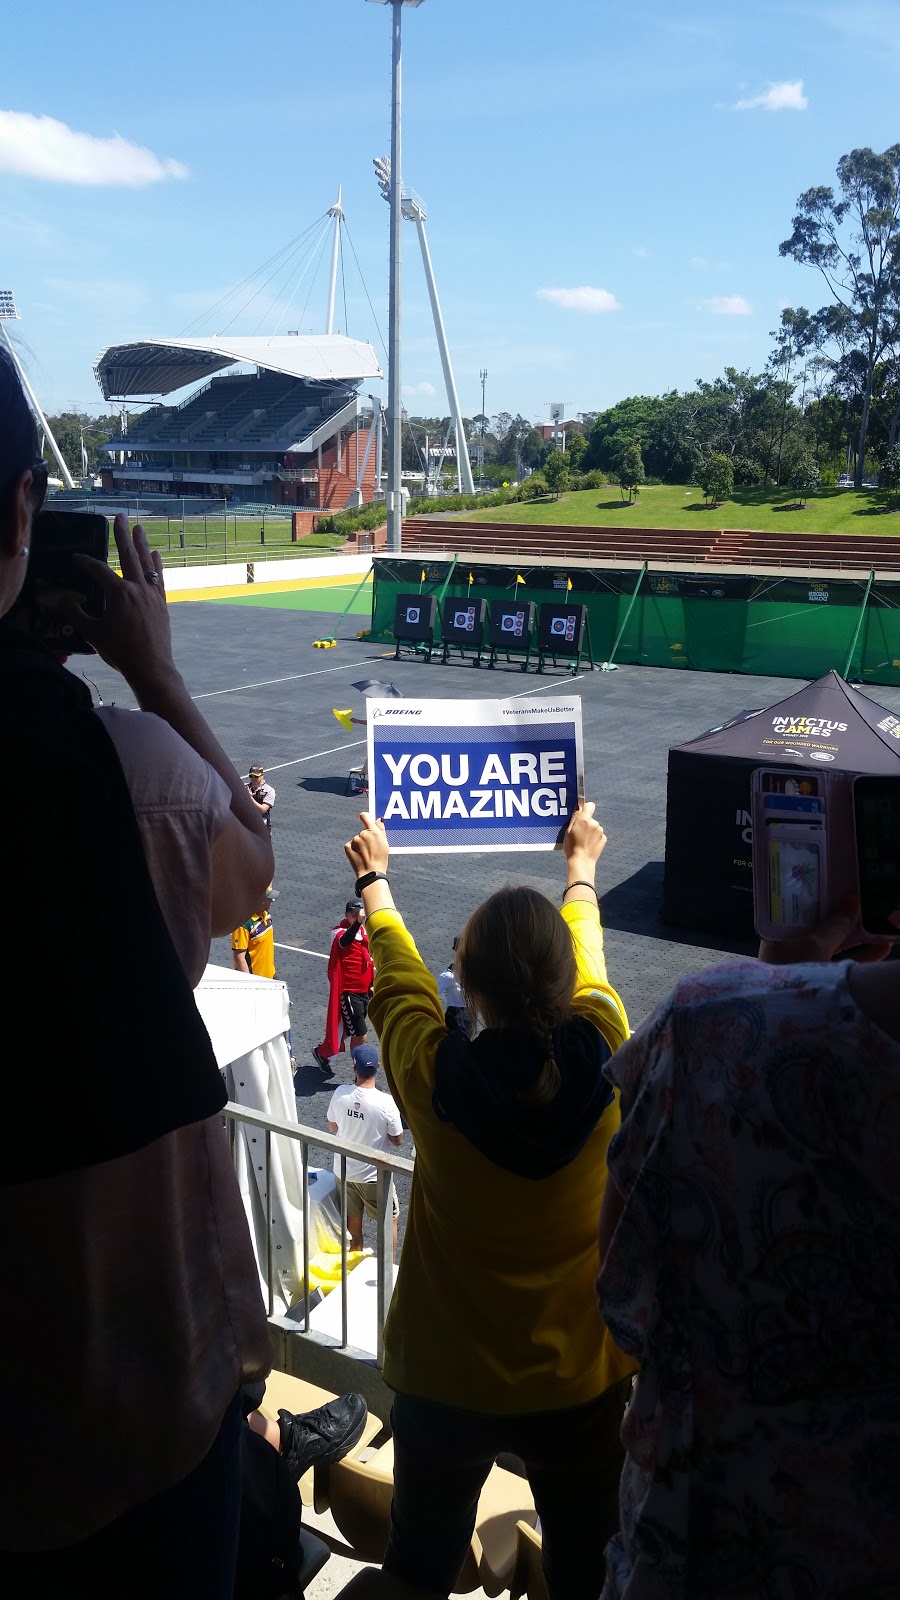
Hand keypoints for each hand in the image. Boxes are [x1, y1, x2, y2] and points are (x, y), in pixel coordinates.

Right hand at [67, 515, 175, 692]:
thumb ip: (75, 614)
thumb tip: (61, 601)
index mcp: (119, 593)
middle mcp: (138, 588)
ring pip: (146, 563)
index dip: (85, 563)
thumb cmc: (121, 651)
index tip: (74, 559)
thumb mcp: (92, 633)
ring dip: (142, 544)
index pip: (99, 571)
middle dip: (122, 535)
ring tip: (139, 527)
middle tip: (120, 516)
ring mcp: (152, 595)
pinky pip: (159, 578)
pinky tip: (156, 554)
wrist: (151, 668)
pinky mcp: (162, 604)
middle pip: (128, 555)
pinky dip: (156, 565)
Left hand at [345, 812, 389, 877]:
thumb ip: (381, 829)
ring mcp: (354, 841)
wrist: (371, 873)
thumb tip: (379, 819)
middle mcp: (363, 834)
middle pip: (363, 832)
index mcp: (373, 831)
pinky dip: (353, 849)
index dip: (365, 817)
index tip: (364, 817)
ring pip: (357, 840)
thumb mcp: (384, 843)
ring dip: (359, 845)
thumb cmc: (380, 859)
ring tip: (365, 855)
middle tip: (371, 849)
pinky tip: (359, 856)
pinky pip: (350, 845)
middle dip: (366, 838)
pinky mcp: (347, 847)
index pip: (365, 817)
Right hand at [562, 800, 606, 866]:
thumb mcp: (567, 831)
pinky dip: (594, 838)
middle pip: (590, 818)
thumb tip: (578, 807)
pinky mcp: (604, 839)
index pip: (589, 805)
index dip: (585, 808)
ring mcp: (600, 831)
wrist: (581, 861)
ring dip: (590, 831)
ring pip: (595, 827)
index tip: (581, 814)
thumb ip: (574, 817)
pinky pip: (598, 835)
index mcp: (584, 819)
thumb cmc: (571, 847)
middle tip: (578, 833)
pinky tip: (588, 845)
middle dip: (585, 823)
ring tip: (583, 841)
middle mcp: (594, 823)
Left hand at [759, 896, 894, 965]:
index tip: (842, 883)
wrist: (789, 1023)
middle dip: (843, 913)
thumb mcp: (815, 945)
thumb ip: (834, 925)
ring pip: (833, 942)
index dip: (821, 893)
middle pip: (818, 922)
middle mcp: (787, 944)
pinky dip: (859, 955)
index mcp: (776, 931)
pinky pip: (841, 961)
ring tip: (881, 923)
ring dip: (857, 934)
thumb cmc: (793, 977)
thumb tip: (852, 900)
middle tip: (866, 899)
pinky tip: (881, 948)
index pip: (798, 904)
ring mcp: (803, 962)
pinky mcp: (818, 978)